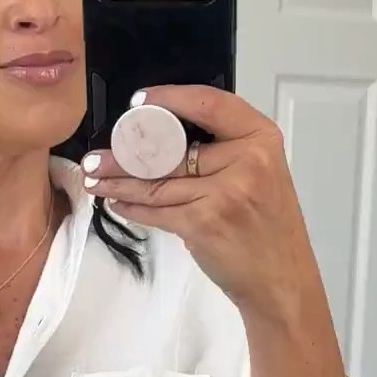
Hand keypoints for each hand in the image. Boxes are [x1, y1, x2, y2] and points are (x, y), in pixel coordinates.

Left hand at [83, 84, 323, 320]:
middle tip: (97, 156)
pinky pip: (156, 210)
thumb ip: (225, 150)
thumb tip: (164, 137)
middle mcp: (245, 160)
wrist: (281, 278)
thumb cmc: (268, 228)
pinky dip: (132, 207)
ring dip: (119, 181)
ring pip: (157, 181)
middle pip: (171, 148)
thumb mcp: (262, 173)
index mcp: (260, 138)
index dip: (169, 99)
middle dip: (126, 153)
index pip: (208, 103)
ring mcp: (223, 192)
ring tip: (96, 177)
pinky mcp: (202, 222)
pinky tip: (117, 202)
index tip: (139, 102)